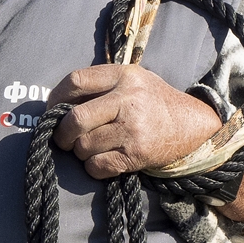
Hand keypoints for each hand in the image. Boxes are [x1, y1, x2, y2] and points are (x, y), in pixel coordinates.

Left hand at [49, 64, 222, 178]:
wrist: (190, 124)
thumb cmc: (152, 101)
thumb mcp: (131, 80)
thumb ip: (100, 85)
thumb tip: (55, 105)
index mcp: (123, 75)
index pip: (75, 81)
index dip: (56, 98)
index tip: (53, 110)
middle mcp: (128, 99)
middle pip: (75, 119)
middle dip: (62, 133)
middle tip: (63, 139)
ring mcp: (133, 128)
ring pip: (83, 146)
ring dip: (80, 152)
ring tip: (90, 148)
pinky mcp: (136, 154)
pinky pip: (97, 166)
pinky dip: (92, 167)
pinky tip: (102, 160)